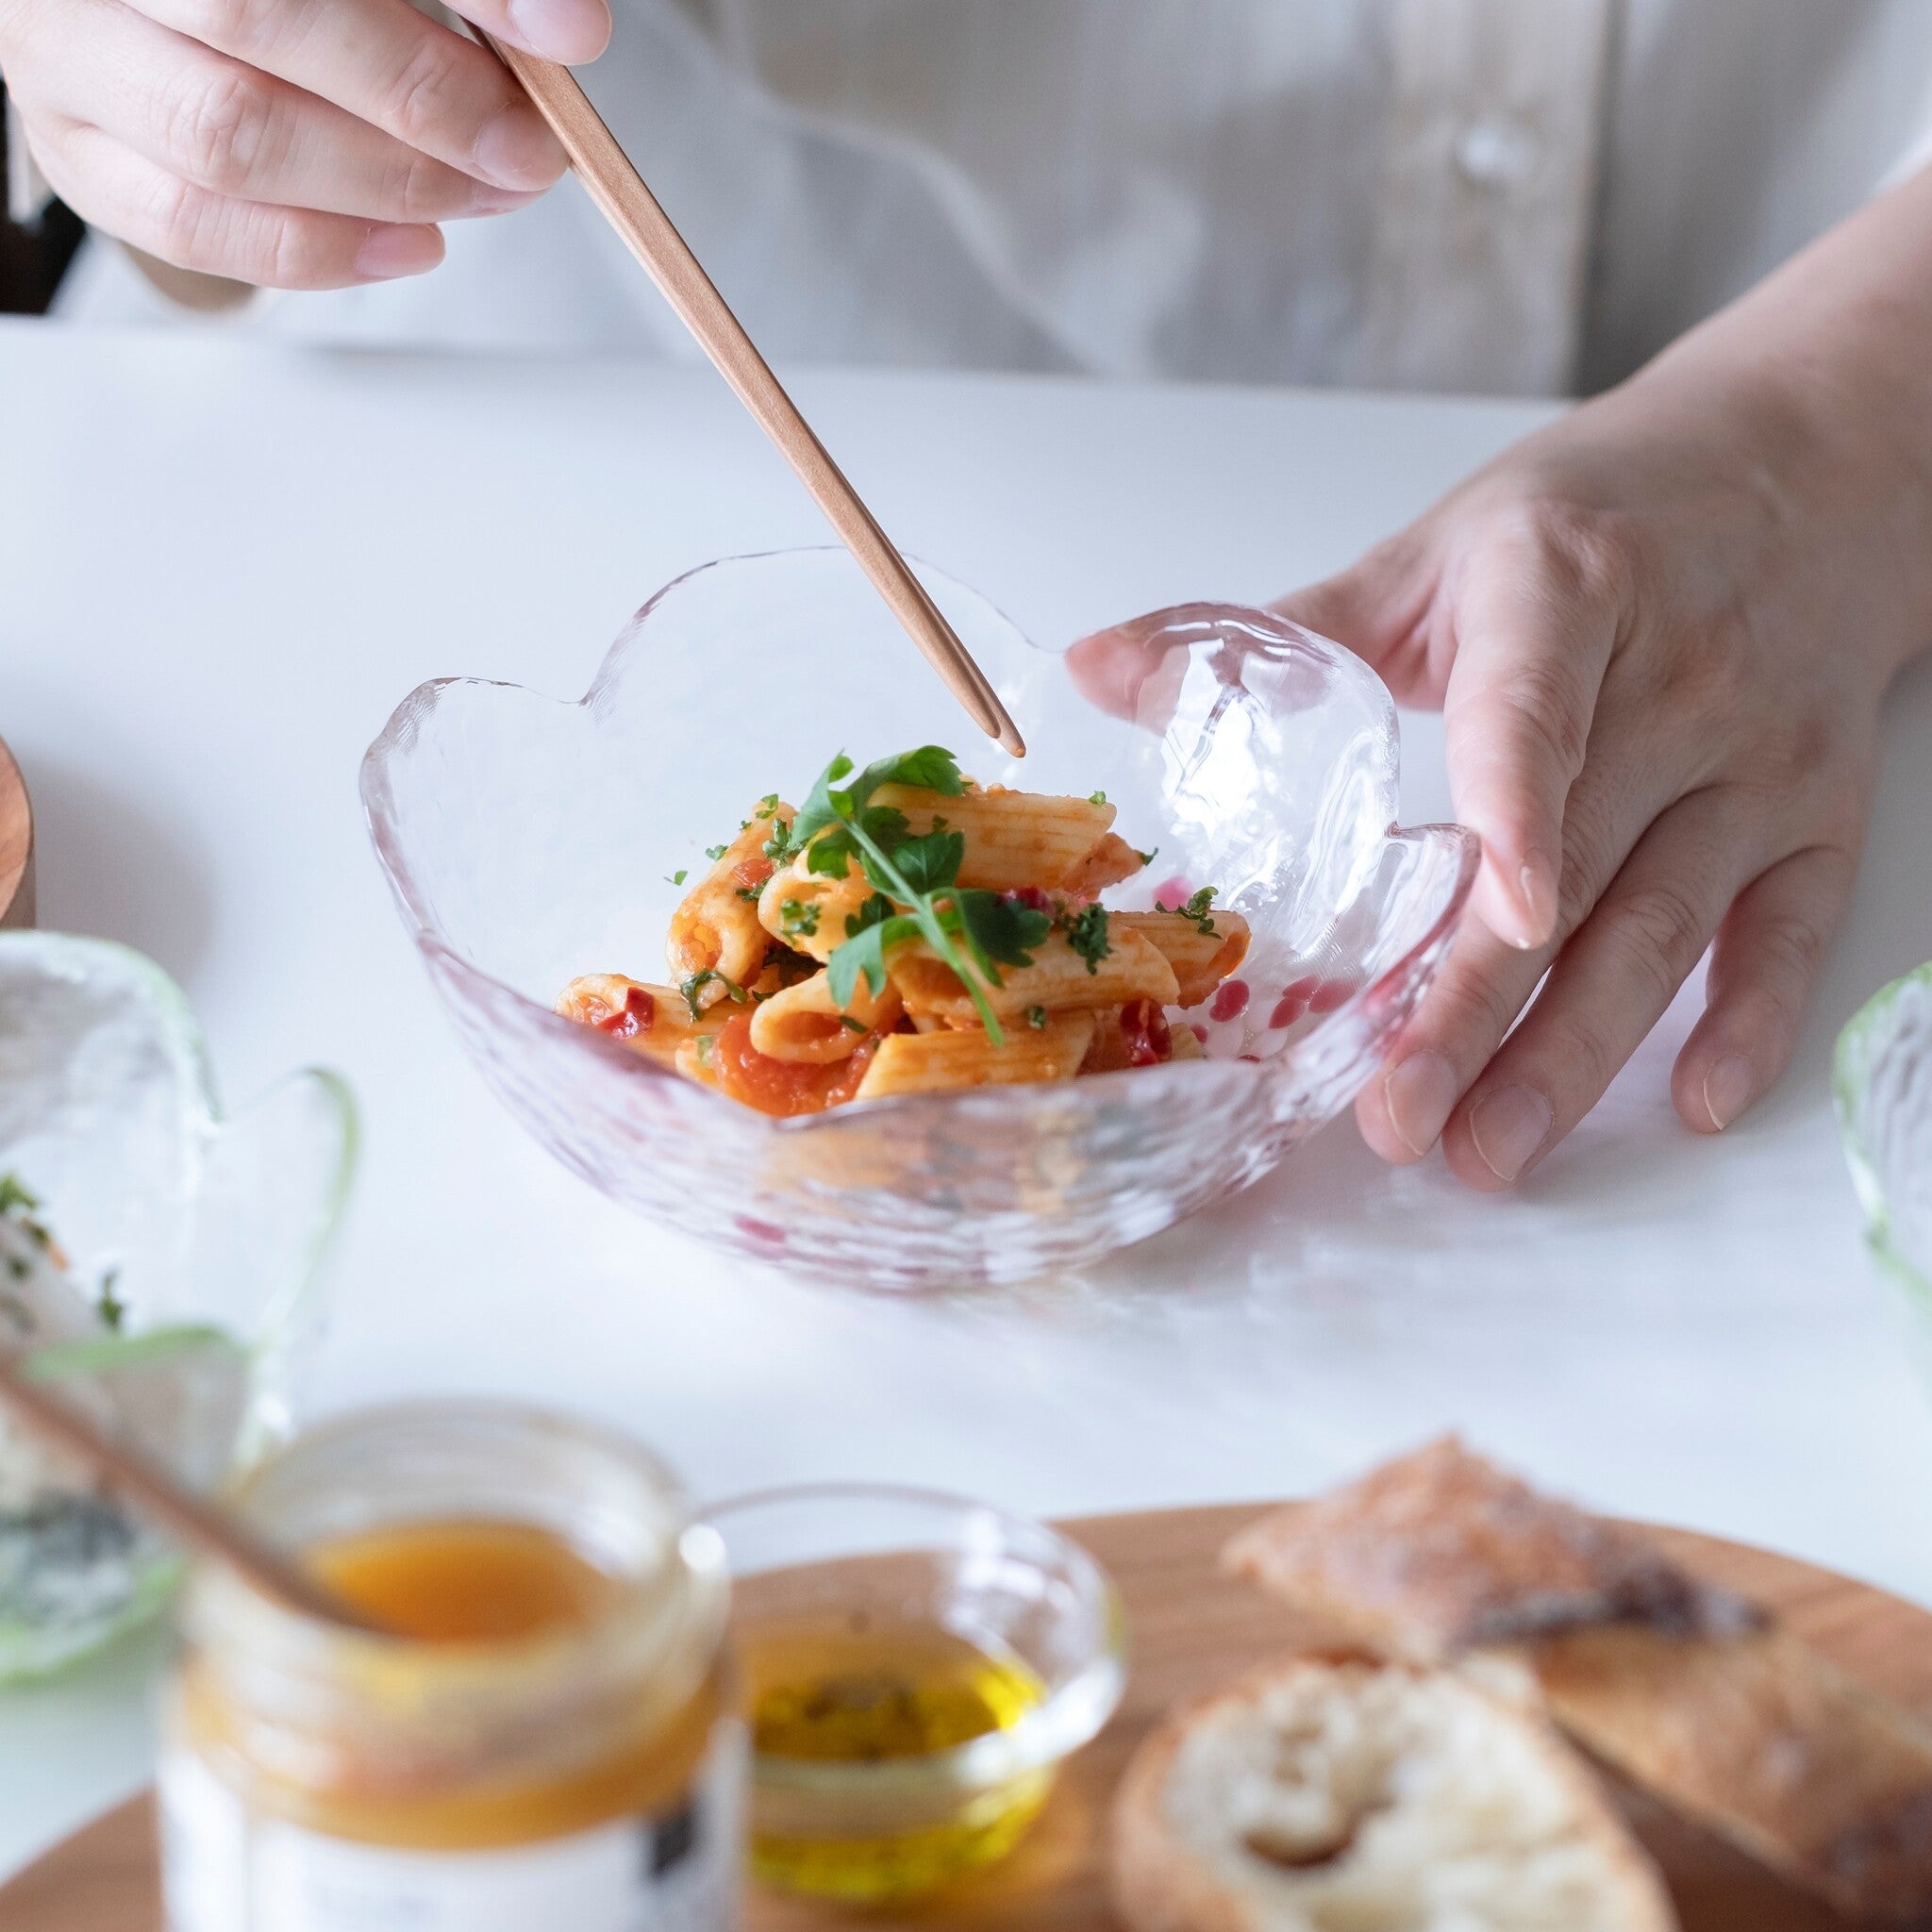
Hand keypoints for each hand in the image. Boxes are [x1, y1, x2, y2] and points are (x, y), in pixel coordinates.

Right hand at [0, 0, 610, 287]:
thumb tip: (568, 31)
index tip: (566, 37)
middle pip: (259, 21)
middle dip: (423, 101)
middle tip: (526, 146)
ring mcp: (66, 49)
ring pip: (228, 138)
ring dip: (385, 185)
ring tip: (483, 193)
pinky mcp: (76, 148)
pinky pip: (192, 224)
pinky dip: (320, 251)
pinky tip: (411, 244)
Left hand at [1073, 174, 1931, 1185]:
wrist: (1811, 465)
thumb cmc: (1600, 516)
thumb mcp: (1438, 553)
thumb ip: (1281, 633)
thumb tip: (1098, 668)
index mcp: (1560, 593)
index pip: (1534, 706)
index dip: (1517, 807)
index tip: (1497, 914)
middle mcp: (1675, 681)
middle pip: (1572, 866)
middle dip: (1481, 1006)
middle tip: (1400, 1116)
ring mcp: (1755, 758)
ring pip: (1666, 923)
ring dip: (1579, 1051)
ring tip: (1489, 1149)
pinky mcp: (1816, 811)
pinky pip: (1787, 930)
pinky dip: (1752, 1021)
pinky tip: (1692, 1104)